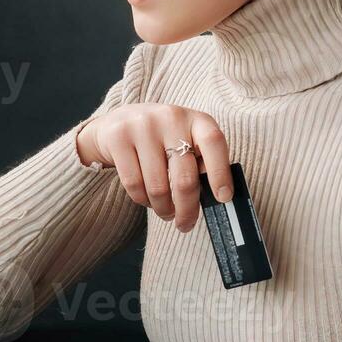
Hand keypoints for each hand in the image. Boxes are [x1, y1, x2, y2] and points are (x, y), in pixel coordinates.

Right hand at [76, 103, 232, 231]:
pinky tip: (147, 199)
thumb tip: (216, 198)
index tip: (223, 198)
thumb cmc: (162, 139)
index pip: (214, 143)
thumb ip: (202, 163)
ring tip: (165, 211)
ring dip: (163, 208)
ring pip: (157, 187)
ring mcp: (142, 126)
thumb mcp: (187, 141)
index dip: (220, 173)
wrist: (119, 122)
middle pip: (184, 177)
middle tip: (185, 224)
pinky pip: (134, 184)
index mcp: (196, 119)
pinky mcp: (118, 137)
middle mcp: (170, 118)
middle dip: (186, 209)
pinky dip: (142, 200)